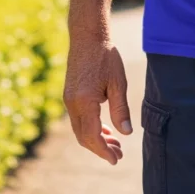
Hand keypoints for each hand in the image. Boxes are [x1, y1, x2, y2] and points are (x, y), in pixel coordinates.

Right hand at [63, 37, 132, 164]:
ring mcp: (68, 99)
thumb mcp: (118, 82)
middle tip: (119, 154)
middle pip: (84, 137)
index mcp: (85, 101)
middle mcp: (72, 103)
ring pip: (80, 129)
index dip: (104, 151)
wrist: (87, 36)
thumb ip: (120, 109)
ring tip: (114, 143)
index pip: (93, 136)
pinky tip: (104, 128)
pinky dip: (90, 128)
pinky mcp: (69, 94)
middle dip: (101, 148)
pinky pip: (78, 119)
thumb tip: (126, 133)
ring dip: (95, 139)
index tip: (116, 159)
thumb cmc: (105, 56)